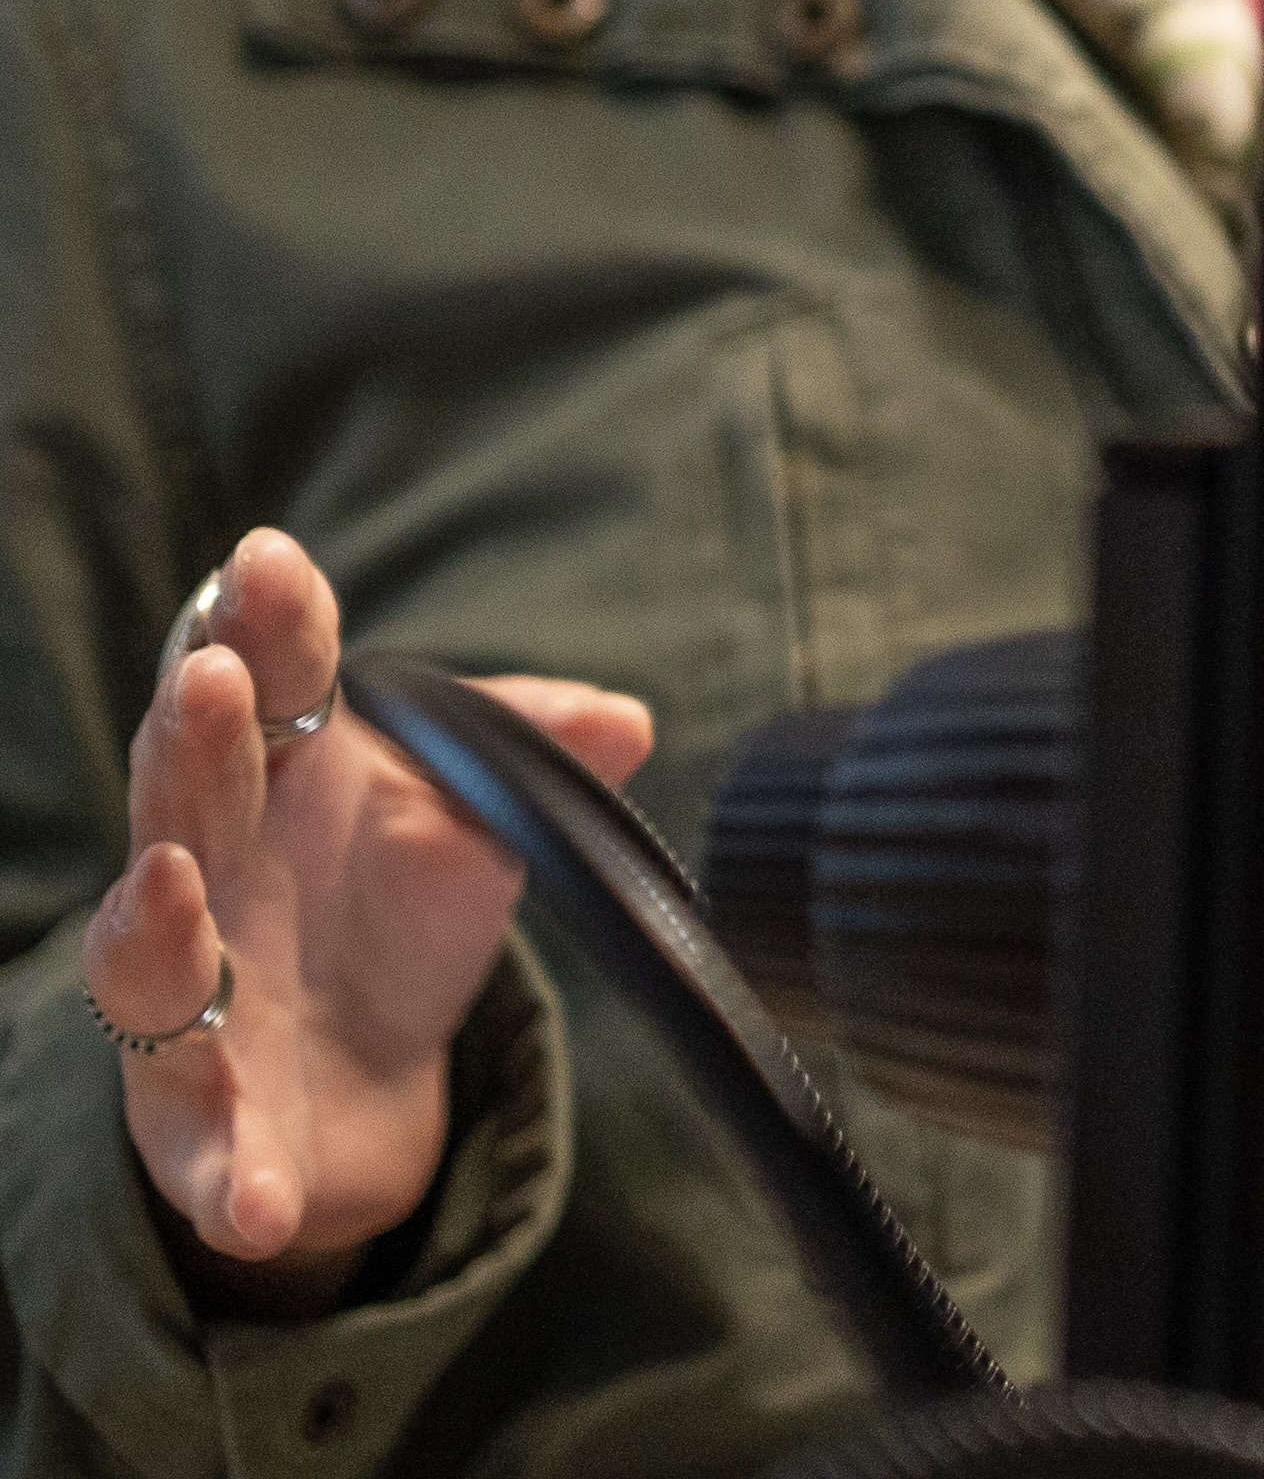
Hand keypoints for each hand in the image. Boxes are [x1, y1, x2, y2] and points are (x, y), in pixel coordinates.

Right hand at [89, 529, 653, 1315]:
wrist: (366, 1073)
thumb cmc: (392, 903)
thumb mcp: (472, 814)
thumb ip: (530, 754)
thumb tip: (624, 719)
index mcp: (278, 782)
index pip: (270, 684)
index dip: (268, 623)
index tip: (269, 560)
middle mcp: (209, 876)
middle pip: (184, 795)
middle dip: (192, 736)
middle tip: (214, 676)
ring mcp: (191, 1004)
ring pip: (143, 961)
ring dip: (152, 923)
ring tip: (172, 884)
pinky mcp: (204, 1127)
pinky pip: (203, 1152)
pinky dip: (225, 1173)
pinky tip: (254, 1199)